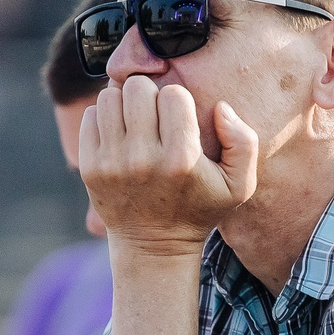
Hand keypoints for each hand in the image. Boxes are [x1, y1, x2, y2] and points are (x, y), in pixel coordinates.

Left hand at [75, 75, 259, 252]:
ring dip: (125, 104)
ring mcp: (112, 163)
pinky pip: (90, 116)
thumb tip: (220, 107)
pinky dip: (104, 118)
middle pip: (138, 88)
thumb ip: (243, 143)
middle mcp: (144, 159)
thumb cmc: (199, 208)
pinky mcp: (89, 167)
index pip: (174, 93)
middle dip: (149, 95)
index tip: (180, 120)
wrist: (153, 246)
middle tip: (155, 115)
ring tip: (136, 123)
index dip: (179, 101)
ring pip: (110, 96)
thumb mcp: (238, 185)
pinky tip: (119, 136)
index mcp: (182, 159)